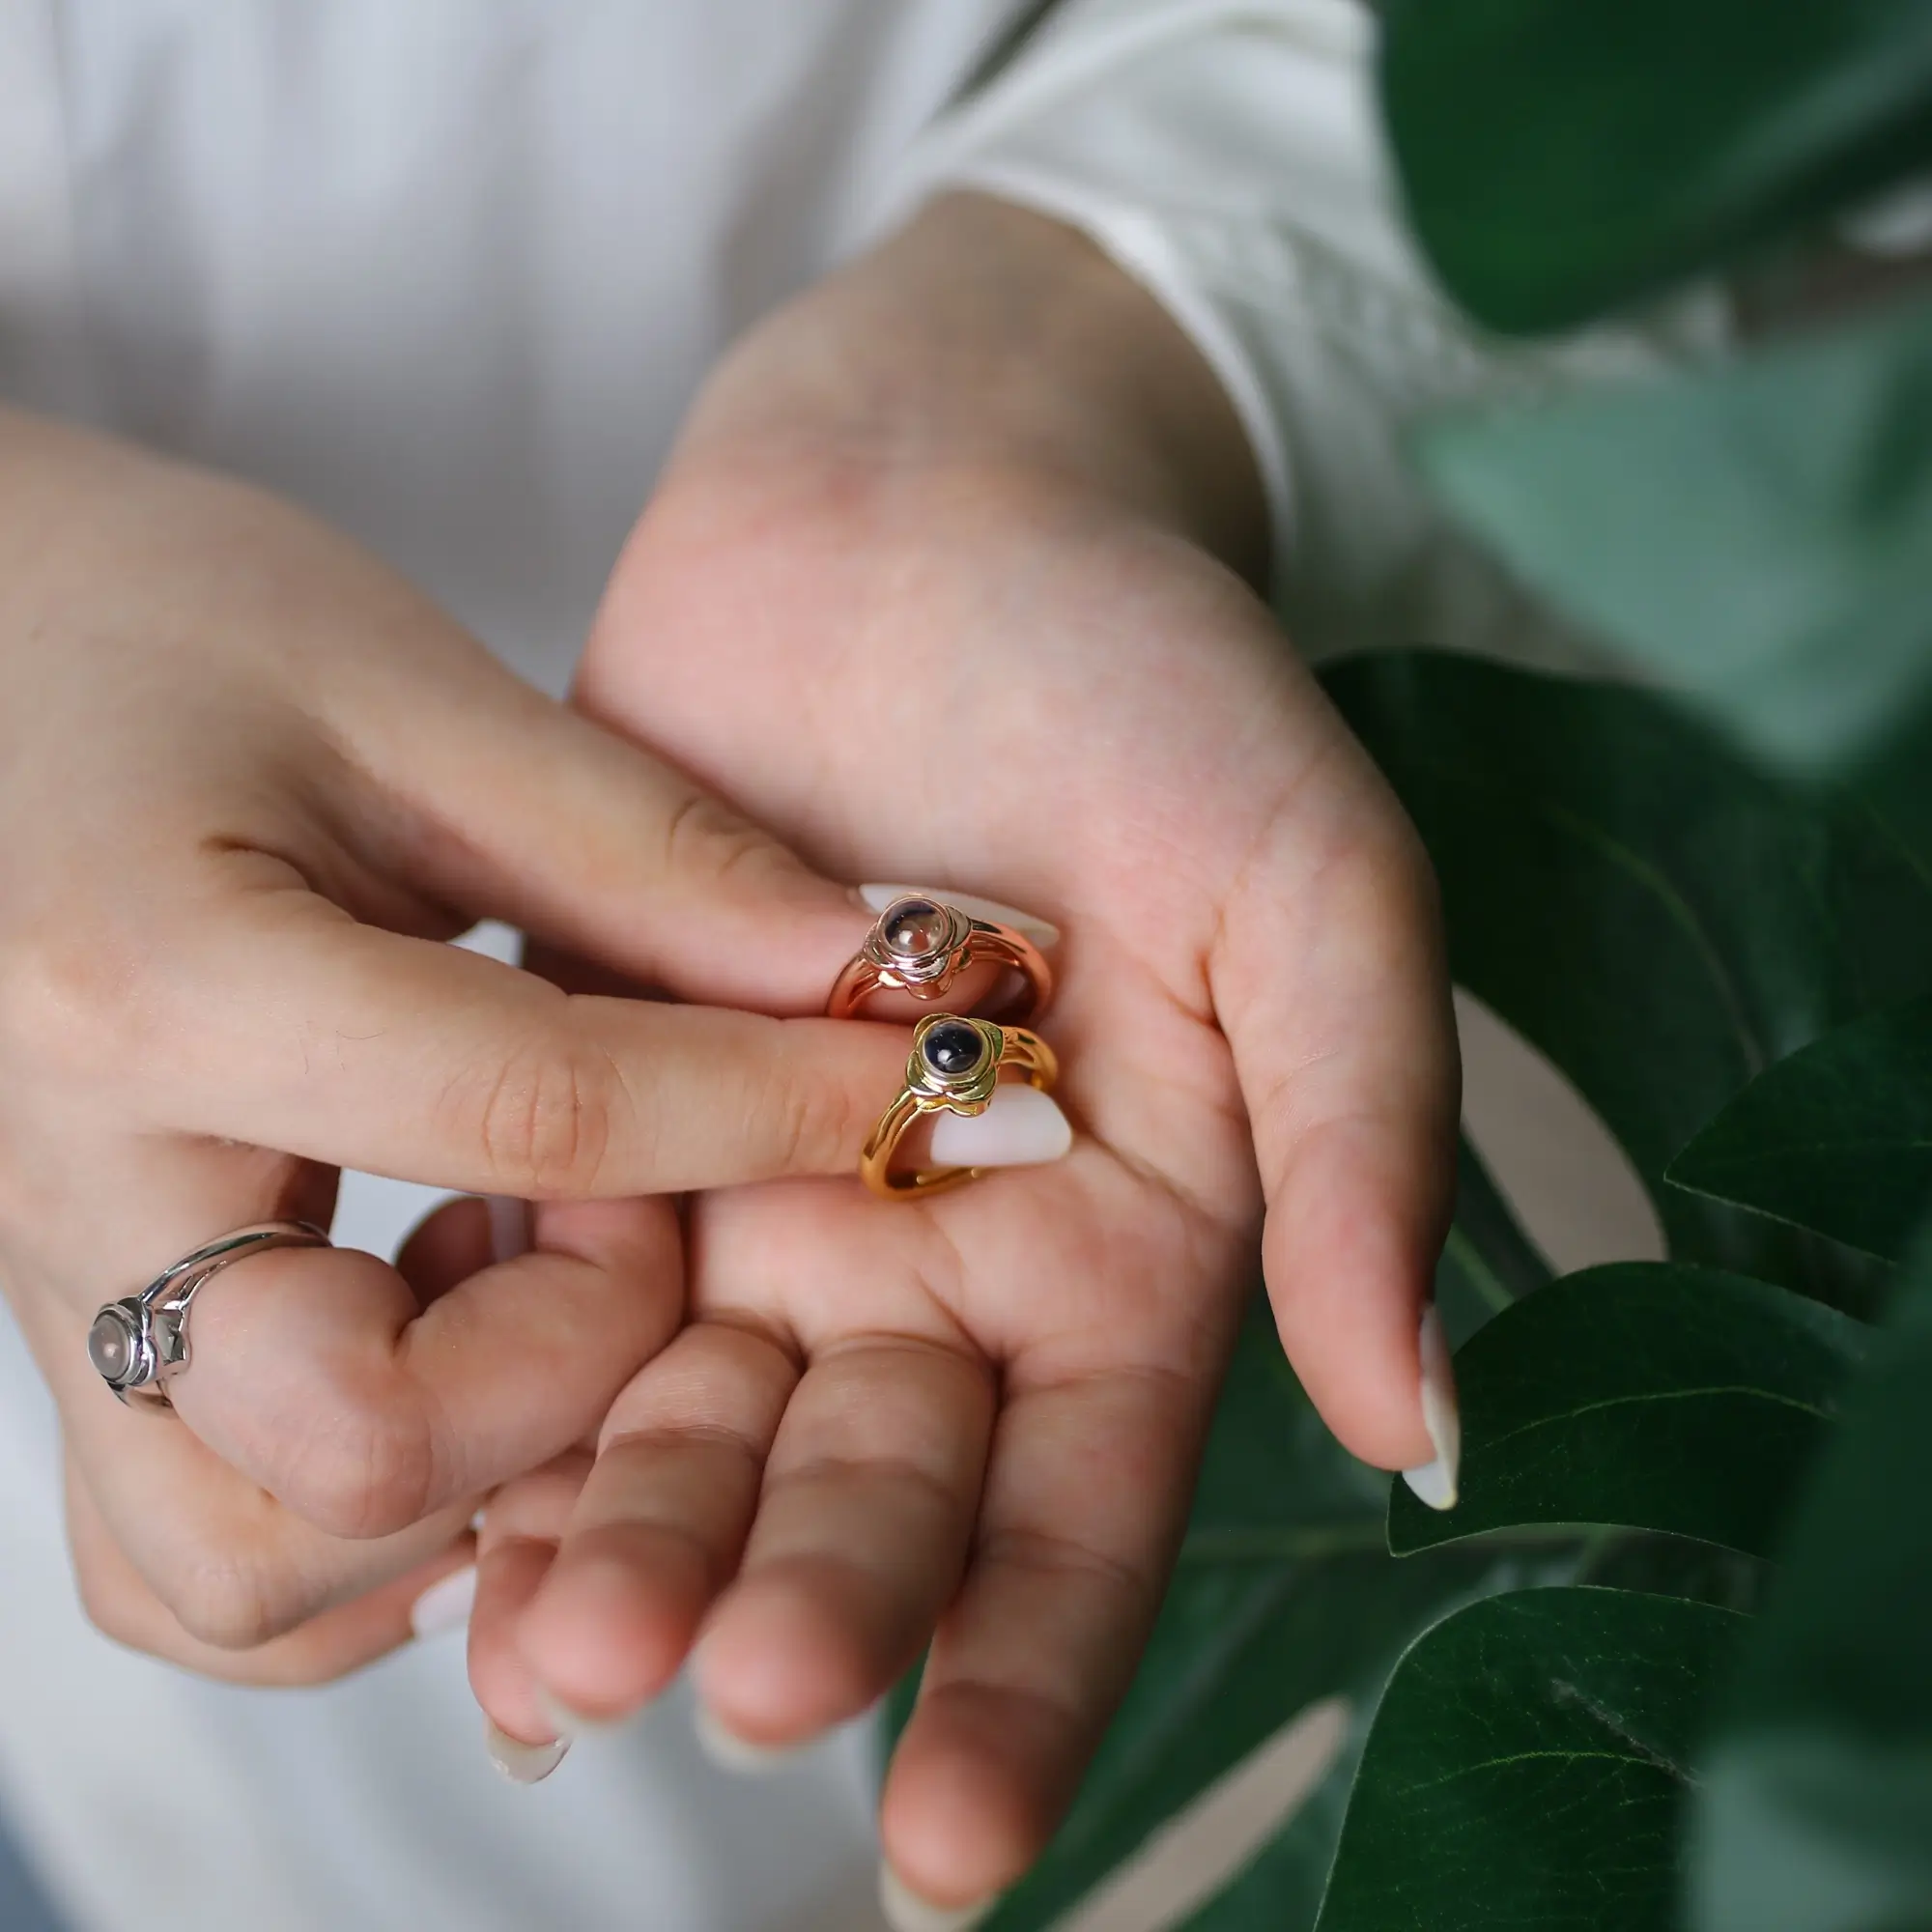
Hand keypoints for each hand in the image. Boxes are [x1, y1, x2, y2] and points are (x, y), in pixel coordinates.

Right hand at [0, 408, 908, 1682]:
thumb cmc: (157, 626)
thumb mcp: (408, 688)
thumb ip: (645, 851)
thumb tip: (865, 976)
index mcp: (157, 980)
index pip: (529, 1113)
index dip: (767, 1109)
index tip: (920, 1084)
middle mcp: (73, 1185)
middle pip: (357, 1442)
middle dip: (582, 1362)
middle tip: (640, 1209)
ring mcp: (53, 1293)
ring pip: (258, 1567)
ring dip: (479, 1479)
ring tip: (550, 1286)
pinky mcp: (75, 1337)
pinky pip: (209, 1558)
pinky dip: (374, 1528)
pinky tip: (466, 1353)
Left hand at [469, 197, 1458, 1914]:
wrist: (945, 503)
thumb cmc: (1163, 681)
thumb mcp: (1312, 894)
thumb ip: (1368, 1146)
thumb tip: (1414, 1424)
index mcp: (1129, 1244)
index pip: (1083, 1515)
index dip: (1026, 1679)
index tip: (954, 1839)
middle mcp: (943, 1255)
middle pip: (869, 1492)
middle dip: (804, 1604)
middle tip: (720, 1684)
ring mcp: (766, 1187)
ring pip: (693, 1418)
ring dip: (626, 1534)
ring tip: (553, 1644)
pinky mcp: (614, 1093)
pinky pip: (551, 1269)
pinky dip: (503, 1372)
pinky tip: (439, 1470)